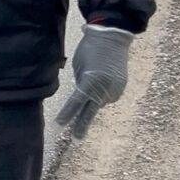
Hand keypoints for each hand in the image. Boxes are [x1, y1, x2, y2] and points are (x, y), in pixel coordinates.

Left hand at [56, 24, 132, 138]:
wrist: (112, 38)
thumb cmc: (89, 49)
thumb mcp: (78, 66)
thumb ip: (80, 84)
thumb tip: (83, 97)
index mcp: (90, 82)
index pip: (75, 103)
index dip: (66, 115)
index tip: (59, 126)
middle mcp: (104, 90)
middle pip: (89, 112)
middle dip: (81, 126)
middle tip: (76, 140)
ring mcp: (114, 91)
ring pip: (98, 102)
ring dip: (93, 98)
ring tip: (92, 78)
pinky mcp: (120, 89)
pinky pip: (107, 96)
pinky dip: (101, 92)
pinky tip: (101, 79)